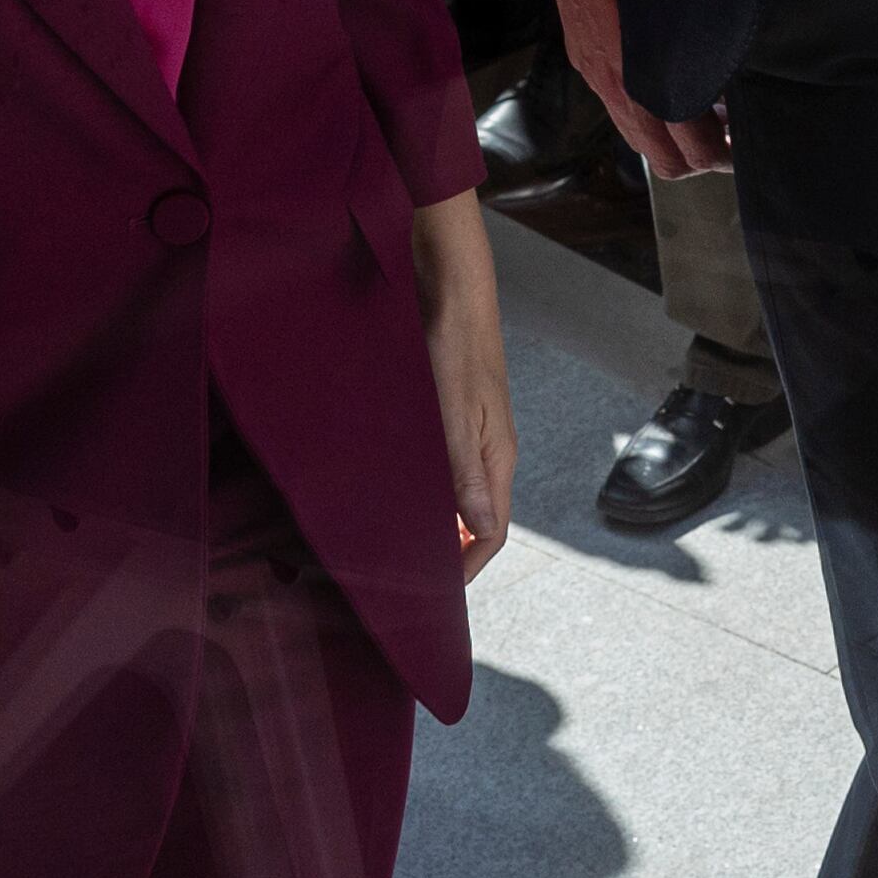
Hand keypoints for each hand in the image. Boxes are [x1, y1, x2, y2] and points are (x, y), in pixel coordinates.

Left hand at [409, 190, 516, 578]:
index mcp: (496, 455)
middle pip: (473, 521)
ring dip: (427, 524)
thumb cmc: (455, 338)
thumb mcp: (456, 407)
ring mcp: (466, 434)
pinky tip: (381, 492)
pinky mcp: (445, 417)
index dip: (463, 570)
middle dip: (444, 555)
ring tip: (382, 543)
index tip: (428, 596)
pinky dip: (415, 492)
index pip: (491, 533)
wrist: (447, 280)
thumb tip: (482, 527)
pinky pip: (435, 470)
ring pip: (452, 497)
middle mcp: (486, 450)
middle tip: (396, 577)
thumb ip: (464, 468)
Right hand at [550, 0, 727, 175]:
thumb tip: (738, 80)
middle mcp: (620, 89)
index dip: (723, 157)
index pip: (692, 150)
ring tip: (708, 113)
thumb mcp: (696, 4)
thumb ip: (714, 50)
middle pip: (664, 162)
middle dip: (700, 161)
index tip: (743, 148)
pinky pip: (619, 109)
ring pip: (639, 139)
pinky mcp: (586, 62)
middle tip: (730, 140)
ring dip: (674, 140)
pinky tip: (672, 85)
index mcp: (651, 80)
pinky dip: (649, 114)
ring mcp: (597, 78)